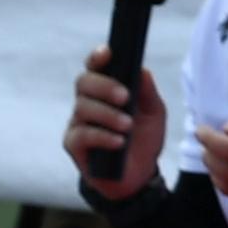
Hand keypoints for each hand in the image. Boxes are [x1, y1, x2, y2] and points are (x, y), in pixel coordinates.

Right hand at [64, 48, 168, 198]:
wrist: (139, 175)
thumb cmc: (143, 139)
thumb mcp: (154, 113)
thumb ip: (147, 92)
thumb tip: (142, 70)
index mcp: (105, 90)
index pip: (95, 67)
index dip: (97, 57)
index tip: (107, 53)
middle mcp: (87, 102)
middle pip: (83, 82)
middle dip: (104, 86)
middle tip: (125, 97)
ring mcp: (78, 122)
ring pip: (82, 107)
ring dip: (108, 115)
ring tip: (127, 126)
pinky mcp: (73, 144)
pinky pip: (82, 134)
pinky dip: (102, 136)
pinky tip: (119, 142)